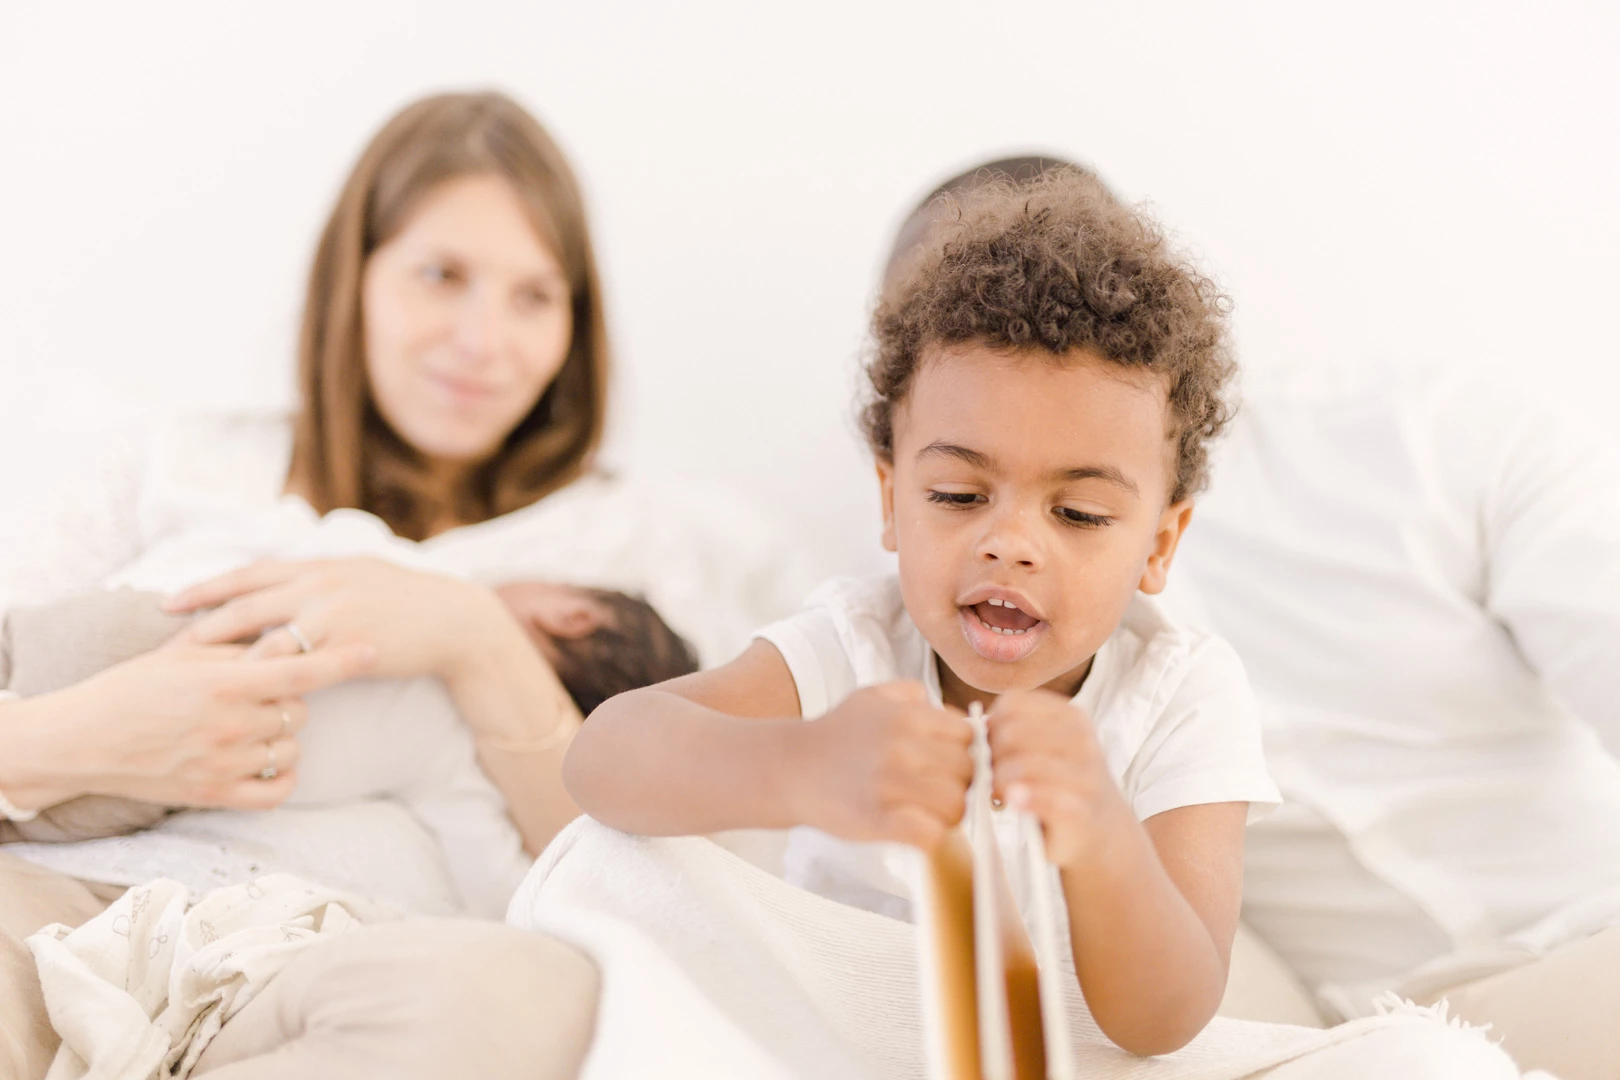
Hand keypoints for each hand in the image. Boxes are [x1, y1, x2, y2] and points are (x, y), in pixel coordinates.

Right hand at [34, 642, 373, 809]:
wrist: (82, 739)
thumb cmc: (132, 688)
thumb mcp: (183, 654)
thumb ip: (236, 647)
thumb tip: (282, 636)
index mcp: (225, 682)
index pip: (302, 671)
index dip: (344, 660)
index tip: (374, 649)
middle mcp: (231, 724)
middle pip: (300, 711)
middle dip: (290, 700)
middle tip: (260, 694)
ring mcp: (225, 763)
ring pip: (292, 749)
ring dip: (284, 737)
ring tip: (253, 727)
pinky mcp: (215, 795)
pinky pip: (276, 792)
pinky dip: (281, 778)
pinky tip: (268, 763)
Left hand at [167, 557, 501, 681]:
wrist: (454, 621)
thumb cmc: (409, 602)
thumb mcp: (360, 575)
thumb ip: (320, 579)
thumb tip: (286, 583)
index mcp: (317, 566)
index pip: (248, 573)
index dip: (204, 587)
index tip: (168, 602)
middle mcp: (318, 583)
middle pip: (242, 603)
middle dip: (199, 627)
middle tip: (163, 649)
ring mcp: (331, 613)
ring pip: (261, 636)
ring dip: (224, 659)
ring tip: (193, 683)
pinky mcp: (345, 644)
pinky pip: (294, 664)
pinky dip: (264, 680)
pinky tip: (243, 698)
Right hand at [785, 681, 971, 849]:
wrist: (788, 768)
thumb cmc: (835, 734)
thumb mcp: (872, 696)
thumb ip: (912, 693)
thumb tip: (949, 712)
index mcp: (905, 716)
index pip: (967, 736)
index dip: (961, 750)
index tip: (944, 762)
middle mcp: (900, 747)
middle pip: (966, 772)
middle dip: (956, 783)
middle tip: (934, 789)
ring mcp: (888, 786)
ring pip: (954, 806)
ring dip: (945, 813)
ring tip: (924, 810)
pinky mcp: (875, 822)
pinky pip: (929, 835)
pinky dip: (928, 836)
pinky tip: (913, 828)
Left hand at [987, 689, 1132, 867]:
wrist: (1102, 832)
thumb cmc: (1060, 784)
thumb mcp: (1044, 748)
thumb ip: (1015, 730)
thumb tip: (980, 726)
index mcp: (1071, 717)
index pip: (1011, 704)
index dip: (993, 726)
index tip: (996, 748)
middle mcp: (1083, 740)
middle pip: (1010, 734)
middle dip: (992, 757)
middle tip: (995, 777)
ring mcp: (1085, 775)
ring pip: (1020, 766)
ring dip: (1001, 783)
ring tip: (1004, 794)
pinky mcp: (1080, 810)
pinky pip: (1038, 796)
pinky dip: (1021, 799)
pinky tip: (1016, 804)